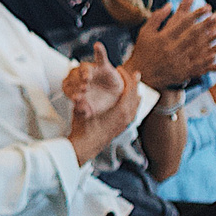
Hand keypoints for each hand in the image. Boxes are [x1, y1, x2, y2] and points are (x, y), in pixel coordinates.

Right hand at [63, 46, 137, 162]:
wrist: (86, 145)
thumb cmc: (84, 128)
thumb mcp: (82, 109)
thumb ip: (83, 99)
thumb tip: (79, 89)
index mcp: (120, 110)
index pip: (130, 89)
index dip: (128, 77)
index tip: (123, 69)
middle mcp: (127, 116)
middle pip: (136, 95)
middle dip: (134, 83)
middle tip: (133, 74)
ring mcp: (126, 122)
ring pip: (136, 104)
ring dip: (135, 93)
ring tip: (134, 85)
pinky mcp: (124, 126)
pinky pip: (134, 110)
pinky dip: (135, 102)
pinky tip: (133, 101)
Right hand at [123, 1, 215, 91]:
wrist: (140, 75)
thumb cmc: (143, 50)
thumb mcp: (145, 32)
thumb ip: (157, 17)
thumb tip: (170, 4)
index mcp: (163, 38)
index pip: (182, 23)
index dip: (196, 14)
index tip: (207, 7)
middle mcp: (171, 49)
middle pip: (191, 35)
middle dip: (205, 25)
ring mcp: (177, 61)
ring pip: (196, 49)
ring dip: (208, 41)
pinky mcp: (181, 72)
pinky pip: (195, 65)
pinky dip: (205, 60)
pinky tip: (214, 54)